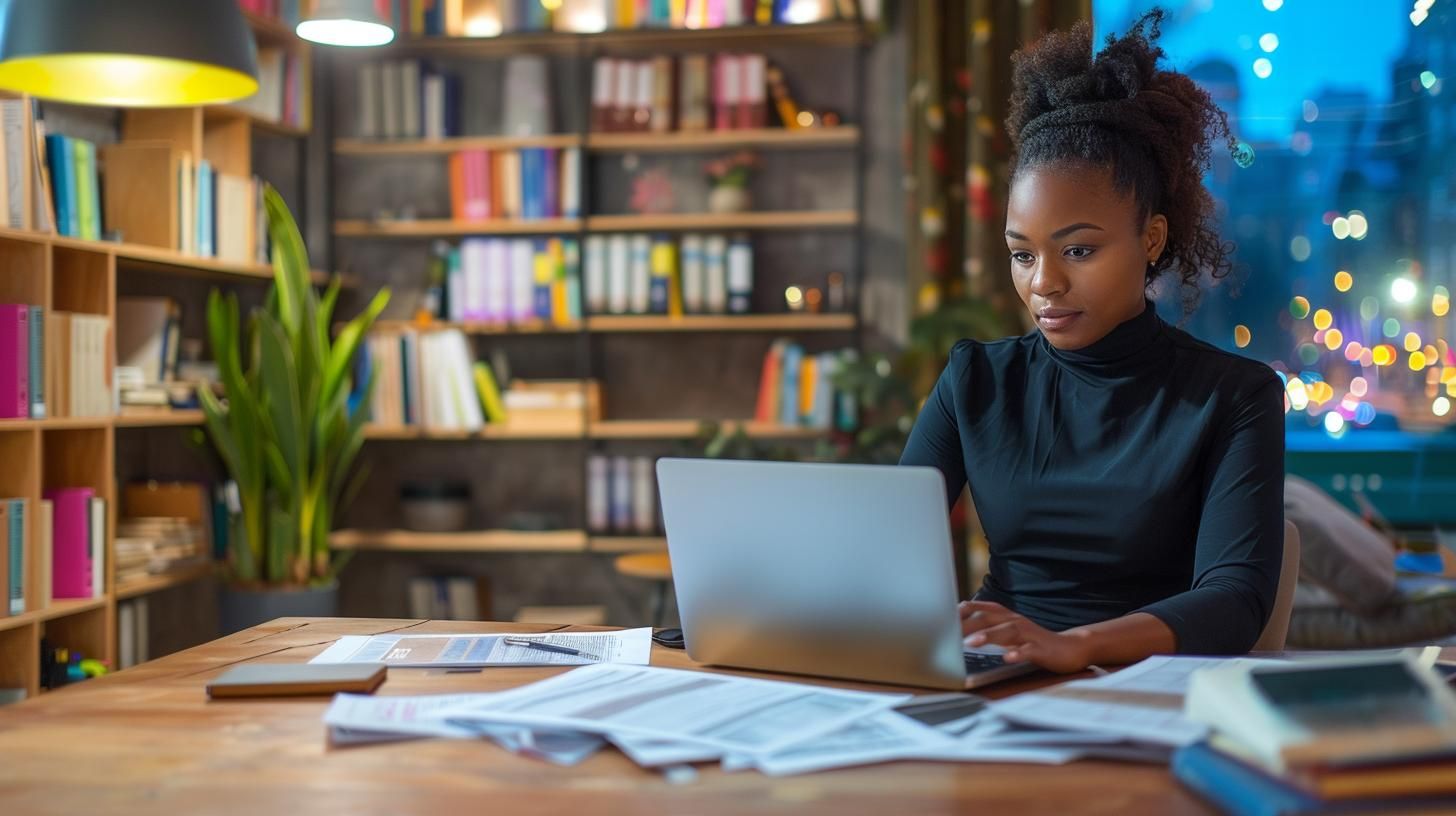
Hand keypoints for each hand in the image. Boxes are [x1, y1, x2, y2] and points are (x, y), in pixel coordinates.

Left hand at [959, 601, 1092, 673]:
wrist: (1070, 648)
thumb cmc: (1033, 642)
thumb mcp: (1008, 633)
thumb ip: (987, 630)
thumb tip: (959, 632)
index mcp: (1005, 616)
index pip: (980, 608)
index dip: (961, 611)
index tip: (941, 616)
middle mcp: (1015, 621)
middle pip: (989, 619)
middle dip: (967, 624)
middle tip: (947, 633)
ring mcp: (1029, 634)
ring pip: (1007, 631)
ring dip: (989, 636)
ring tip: (971, 643)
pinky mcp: (1042, 649)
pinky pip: (1029, 650)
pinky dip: (1017, 653)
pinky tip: (1007, 658)